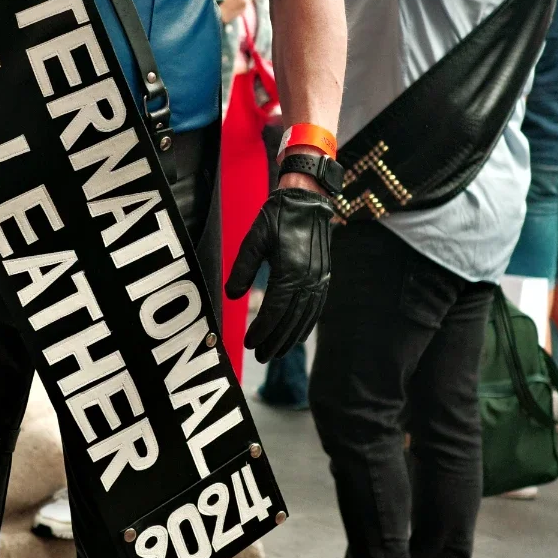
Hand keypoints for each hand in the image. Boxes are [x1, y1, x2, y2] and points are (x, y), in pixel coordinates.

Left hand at [225, 187, 333, 361]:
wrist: (308, 200)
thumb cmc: (277, 217)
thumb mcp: (253, 240)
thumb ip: (242, 269)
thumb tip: (233, 296)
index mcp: (290, 272)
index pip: (274, 312)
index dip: (261, 331)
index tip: (248, 344)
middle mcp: (308, 280)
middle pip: (290, 321)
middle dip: (274, 342)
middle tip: (260, 357)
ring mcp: (319, 280)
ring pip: (305, 319)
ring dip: (290, 339)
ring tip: (276, 353)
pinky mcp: (324, 277)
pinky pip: (316, 309)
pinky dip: (306, 326)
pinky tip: (297, 336)